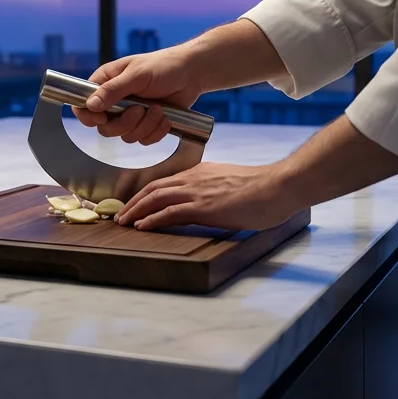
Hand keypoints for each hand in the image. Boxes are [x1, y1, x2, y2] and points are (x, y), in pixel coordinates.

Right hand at [71, 48, 204, 145]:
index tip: (103, 117)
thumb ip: (113, 90)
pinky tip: (165, 118)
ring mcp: (130, 114)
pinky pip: (143, 139)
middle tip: (140, 110)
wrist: (192, 74)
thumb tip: (91, 105)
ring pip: (126, 136)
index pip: (83, 105)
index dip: (88, 116)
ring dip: (145, 126)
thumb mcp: (137, 75)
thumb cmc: (164, 66)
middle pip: (105, 127)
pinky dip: (156, 132)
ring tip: (159, 109)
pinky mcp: (145, 124)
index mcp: (105, 83)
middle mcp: (114, 100)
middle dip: (125, 123)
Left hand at [112, 162, 298, 231]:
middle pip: (152, 188)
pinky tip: (141, 226)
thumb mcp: (228, 184)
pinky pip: (170, 212)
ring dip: (136, 211)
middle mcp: (193, 179)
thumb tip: (202, 202)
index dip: (145, 194)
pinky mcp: (203, 207)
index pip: (164, 182)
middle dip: (133, 203)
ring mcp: (197, 192)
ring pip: (155, 198)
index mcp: (199, 172)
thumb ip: (210, 189)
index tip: (134, 205)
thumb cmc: (260, 188)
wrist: (277, 186)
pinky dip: (152, 218)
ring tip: (123, 222)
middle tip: (120, 215)